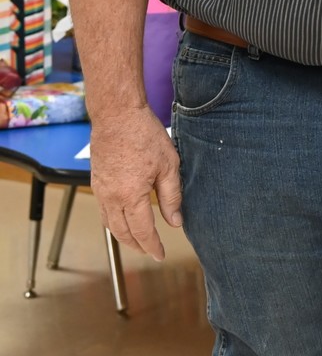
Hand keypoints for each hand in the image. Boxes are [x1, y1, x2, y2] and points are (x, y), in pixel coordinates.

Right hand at [88, 107, 181, 260]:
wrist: (117, 115)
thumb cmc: (145, 135)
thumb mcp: (168, 166)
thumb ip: (171, 197)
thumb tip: (175, 221)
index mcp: (131, 196)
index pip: (143, 231)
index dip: (152, 246)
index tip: (160, 254)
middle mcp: (112, 198)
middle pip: (123, 233)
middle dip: (137, 245)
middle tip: (151, 251)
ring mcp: (101, 191)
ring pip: (110, 224)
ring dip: (123, 236)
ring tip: (138, 240)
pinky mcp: (96, 182)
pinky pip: (104, 211)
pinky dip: (114, 222)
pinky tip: (123, 219)